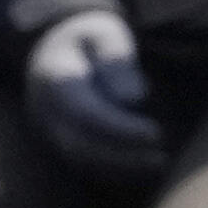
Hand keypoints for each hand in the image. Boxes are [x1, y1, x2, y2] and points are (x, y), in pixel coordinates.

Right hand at [22, 4, 157, 178]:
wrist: (52, 50)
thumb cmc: (90, 41)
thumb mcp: (105, 36)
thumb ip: (117, 63)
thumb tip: (132, 99)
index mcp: (55, 78)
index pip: (86, 112)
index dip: (120, 128)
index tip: (156, 133)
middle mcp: (45, 109)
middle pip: (79, 143)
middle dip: (122, 156)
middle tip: (162, 157)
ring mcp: (48, 128)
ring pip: (79, 159)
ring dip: (119, 168)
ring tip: (159, 164)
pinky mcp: (58, 140)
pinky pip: (81, 163)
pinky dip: (112, 171)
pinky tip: (144, 170)